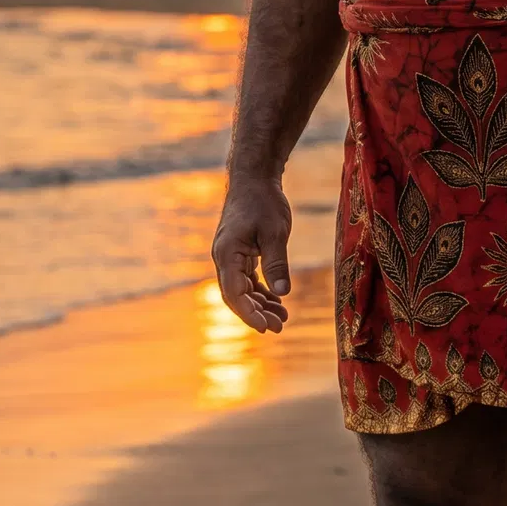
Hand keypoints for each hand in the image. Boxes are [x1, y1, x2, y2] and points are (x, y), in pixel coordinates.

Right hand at [212, 176, 291, 332]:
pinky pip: (247, 279)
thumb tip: (282, 294)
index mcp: (227, 253)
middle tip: (279, 327)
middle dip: (256, 314)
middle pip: (236, 296)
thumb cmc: (264, 201)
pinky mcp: (239, 253)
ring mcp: (230, 256)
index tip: (265, 327)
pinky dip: (260, 291)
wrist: (254, 178)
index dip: (249, 313)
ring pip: (242, 289)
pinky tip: (277, 301)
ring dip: (260, 305)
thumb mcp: (275, 232)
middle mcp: (224, 258)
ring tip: (282, 318)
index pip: (234, 293)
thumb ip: (276, 263)